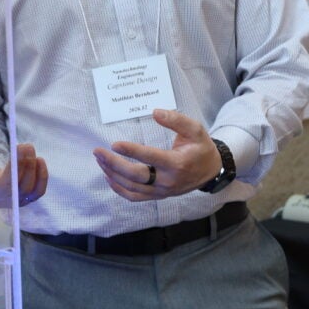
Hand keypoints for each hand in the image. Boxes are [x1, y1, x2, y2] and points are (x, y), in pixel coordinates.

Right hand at [0, 144, 47, 207]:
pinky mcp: (26, 198)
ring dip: (32, 168)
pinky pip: (38, 192)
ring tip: (29, 148)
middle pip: (11, 188)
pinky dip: (42, 177)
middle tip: (24, 146)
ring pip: (27, 189)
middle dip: (20, 167)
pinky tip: (39, 160)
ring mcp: (13, 200)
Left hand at [92, 109, 222, 201]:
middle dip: (114, 164)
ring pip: (132, 187)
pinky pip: (134, 197)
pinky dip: (119, 189)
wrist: (211, 171)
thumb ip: (176, 120)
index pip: (151, 157)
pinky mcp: (157, 196)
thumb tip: (155, 112)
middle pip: (136, 176)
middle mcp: (168, 180)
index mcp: (178, 163)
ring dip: (112, 174)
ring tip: (99, 160)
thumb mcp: (195, 130)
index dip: (132, 151)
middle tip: (98, 152)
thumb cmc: (201, 148)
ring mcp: (162, 191)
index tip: (114, 144)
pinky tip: (108, 176)